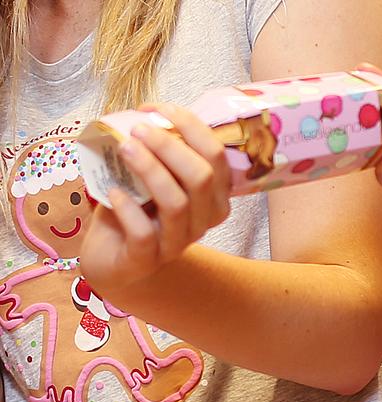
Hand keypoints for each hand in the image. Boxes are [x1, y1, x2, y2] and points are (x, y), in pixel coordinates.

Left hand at [80, 104, 230, 291]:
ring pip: (177, 203)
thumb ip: (160, 152)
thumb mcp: (153, 177)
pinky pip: (144, 233)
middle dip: (170, 146)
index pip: (216, 156)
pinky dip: (127, 208)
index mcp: (213, 196)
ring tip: (125, 148)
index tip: (157, 108)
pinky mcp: (147, 259)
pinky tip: (113, 193)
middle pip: (201, 177)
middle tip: (139, 128)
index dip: (190, 126)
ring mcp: (177, 242)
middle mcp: (203, 220)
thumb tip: (148, 113)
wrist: (113, 257)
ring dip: (150, 169)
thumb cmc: (137, 210)